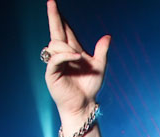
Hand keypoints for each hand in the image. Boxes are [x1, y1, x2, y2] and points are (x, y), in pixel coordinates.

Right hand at [44, 0, 109, 126]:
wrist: (85, 104)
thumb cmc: (90, 87)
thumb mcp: (100, 66)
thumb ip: (102, 51)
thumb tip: (107, 36)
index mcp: (72, 51)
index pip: (66, 31)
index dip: (61, 18)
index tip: (55, 5)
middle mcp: (62, 55)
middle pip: (56, 31)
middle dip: (53, 17)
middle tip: (51, 2)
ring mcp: (55, 63)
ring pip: (54, 44)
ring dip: (66, 47)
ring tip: (79, 57)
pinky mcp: (51, 72)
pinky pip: (55, 58)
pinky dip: (65, 55)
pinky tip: (76, 57)